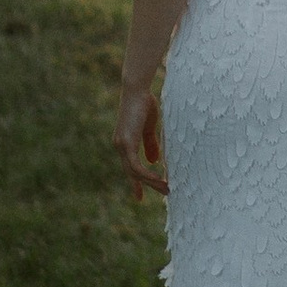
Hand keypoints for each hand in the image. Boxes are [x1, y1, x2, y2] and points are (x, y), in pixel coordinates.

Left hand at [116, 84, 165, 205]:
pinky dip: (148, 175)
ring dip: (151, 182)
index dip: (135, 182)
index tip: (139, 196)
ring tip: (166, 189)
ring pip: (134, 172)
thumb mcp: (149, 127)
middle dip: (143, 185)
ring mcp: (121, 146)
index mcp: (124, 142)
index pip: (130, 166)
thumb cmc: (144, 103)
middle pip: (132, 172)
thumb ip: (150, 144)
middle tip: (158, 194)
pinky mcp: (126, 144)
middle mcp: (120, 146)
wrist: (137, 90)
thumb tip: (153, 161)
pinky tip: (159, 180)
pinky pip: (137, 167)